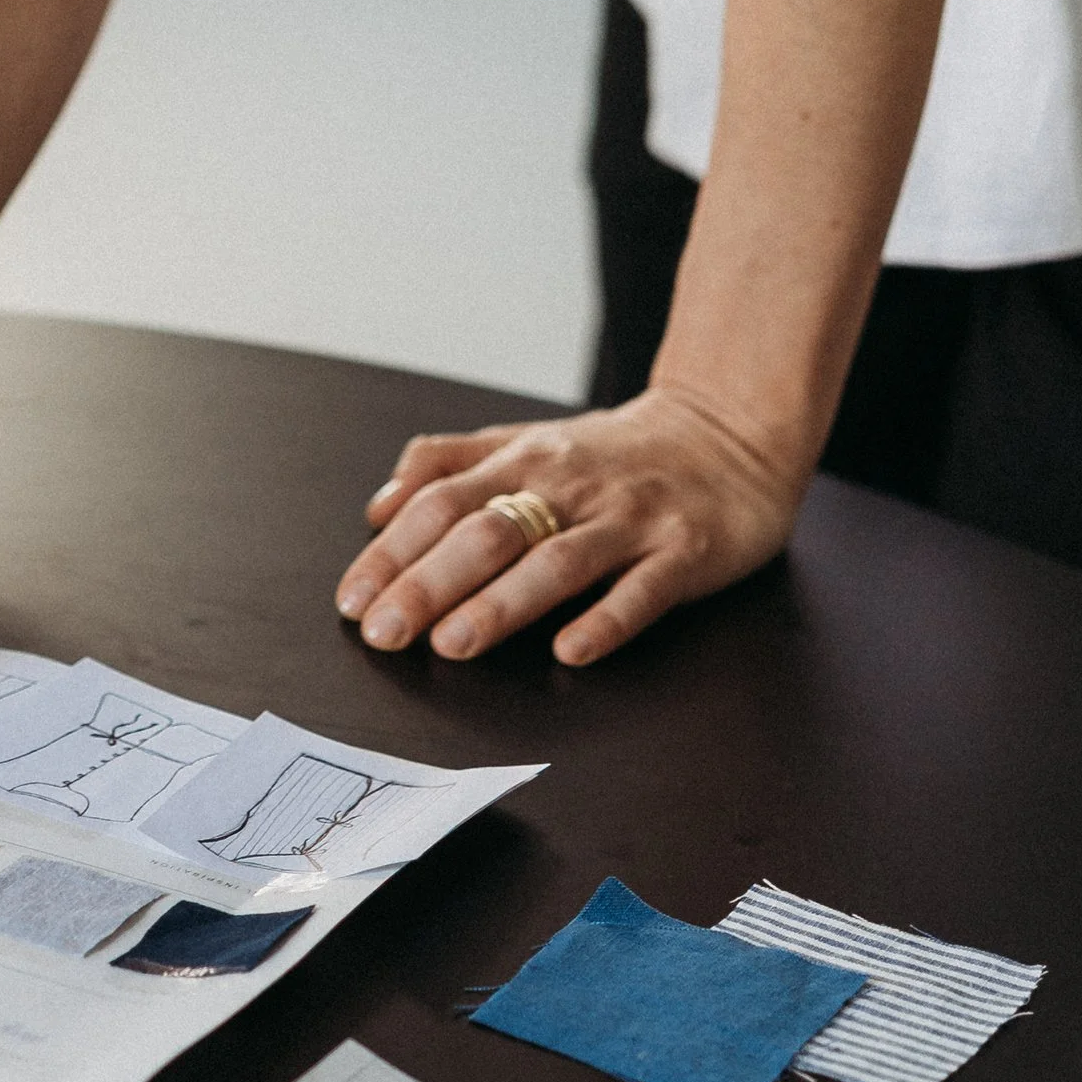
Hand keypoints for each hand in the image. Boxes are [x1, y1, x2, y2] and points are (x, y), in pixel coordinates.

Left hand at [332, 386, 808, 669]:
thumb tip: (379, 506)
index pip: (443, 504)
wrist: (728, 431)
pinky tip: (571, 651)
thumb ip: (449, 465)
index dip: (394, 552)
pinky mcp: (685, 551)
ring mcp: (630, 518)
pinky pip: (643, 590)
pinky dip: (606, 620)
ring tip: (453, 644)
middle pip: (489, 532)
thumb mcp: (526, 441)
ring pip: (558, 561)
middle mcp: (571, 484)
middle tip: (383, 633)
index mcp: (525, 459)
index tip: (353, 600)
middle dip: (429, 584)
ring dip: (502, 604)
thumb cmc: (613, 453)